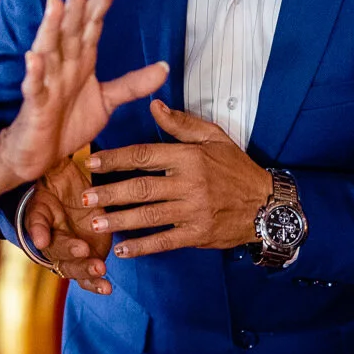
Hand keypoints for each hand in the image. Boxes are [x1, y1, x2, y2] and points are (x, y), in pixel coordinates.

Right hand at [0, 0, 168, 186]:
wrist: (38, 155)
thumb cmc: (68, 123)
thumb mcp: (107, 101)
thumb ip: (133, 83)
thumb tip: (165, 67)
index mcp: (81, 61)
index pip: (92, 24)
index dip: (101, 1)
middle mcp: (63, 65)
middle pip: (70, 30)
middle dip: (75, 5)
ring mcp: (47, 83)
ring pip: (49, 51)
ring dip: (51, 28)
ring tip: (55, 4)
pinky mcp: (35, 105)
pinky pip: (34, 87)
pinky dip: (34, 73)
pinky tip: (34, 58)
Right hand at [26, 159, 112, 294]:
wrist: (71, 188)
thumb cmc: (57, 177)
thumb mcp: (50, 170)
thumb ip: (48, 167)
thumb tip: (42, 159)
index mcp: (39, 215)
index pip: (36, 224)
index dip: (40, 232)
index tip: (43, 239)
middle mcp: (52, 237)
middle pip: (56, 250)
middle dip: (69, 251)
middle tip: (82, 249)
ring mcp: (70, 249)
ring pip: (72, 266)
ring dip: (84, 270)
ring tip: (98, 269)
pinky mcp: (88, 256)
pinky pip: (89, 274)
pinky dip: (95, 283)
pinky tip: (106, 288)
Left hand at [78, 100, 270, 253]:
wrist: (268, 205)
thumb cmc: (237, 169)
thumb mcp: (214, 137)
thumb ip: (181, 124)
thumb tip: (153, 105)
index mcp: (189, 157)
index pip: (144, 155)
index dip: (116, 159)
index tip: (92, 163)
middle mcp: (189, 184)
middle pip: (141, 188)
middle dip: (110, 193)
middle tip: (85, 198)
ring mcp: (193, 211)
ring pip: (149, 216)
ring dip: (119, 220)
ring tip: (95, 223)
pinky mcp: (197, 234)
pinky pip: (164, 241)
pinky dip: (142, 246)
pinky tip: (122, 249)